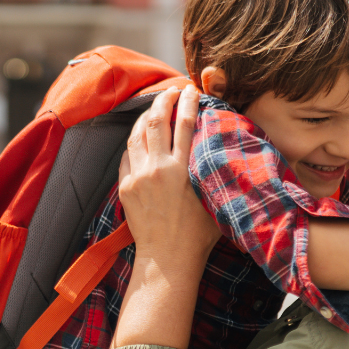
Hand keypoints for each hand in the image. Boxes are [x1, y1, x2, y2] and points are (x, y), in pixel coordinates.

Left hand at [119, 85, 219, 271]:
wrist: (167, 258)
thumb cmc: (198, 234)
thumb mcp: (215, 197)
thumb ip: (214, 170)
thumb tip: (222, 147)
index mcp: (183, 169)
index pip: (185, 122)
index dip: (187, 101)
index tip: (191, 89)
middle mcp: (158, 168)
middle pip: (155, 120)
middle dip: (163, 100)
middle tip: (170, 91)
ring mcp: (138, 177)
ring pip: (136, 134)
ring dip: (144, 117)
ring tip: (153, 109)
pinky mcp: (125, 187)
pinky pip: (126, 156)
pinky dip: (134, 143)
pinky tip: (140, 139)